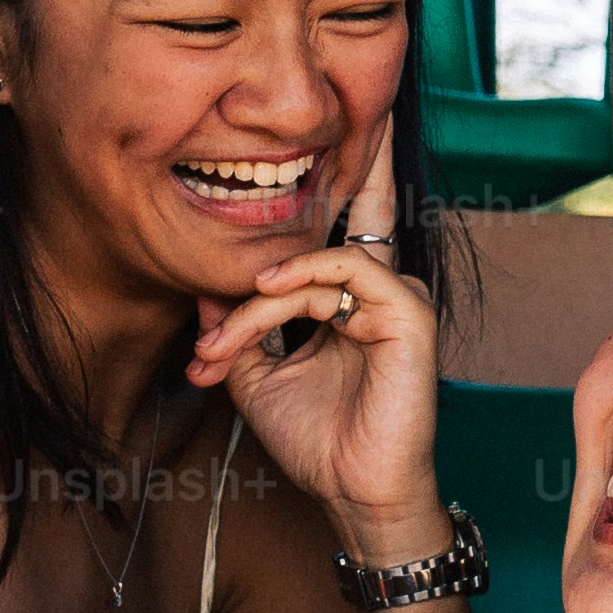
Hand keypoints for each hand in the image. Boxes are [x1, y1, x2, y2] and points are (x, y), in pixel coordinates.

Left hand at [188, 113, 443, 555]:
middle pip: (341, 219)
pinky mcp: (408, 315)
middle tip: (354, 119)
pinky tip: (264, 298)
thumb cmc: (318, 441)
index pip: (349, 220)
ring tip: (218, 352)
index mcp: (353, 297)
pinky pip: (342, 274)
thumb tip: (205, 287)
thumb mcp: (258, 377)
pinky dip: (294, 286)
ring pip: (312, 263)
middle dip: (353, 158)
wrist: (355, 494)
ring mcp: (397, 298)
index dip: (352, 168)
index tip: (341, 124)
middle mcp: (380, 287)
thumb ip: (238, 327)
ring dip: (251, 303)